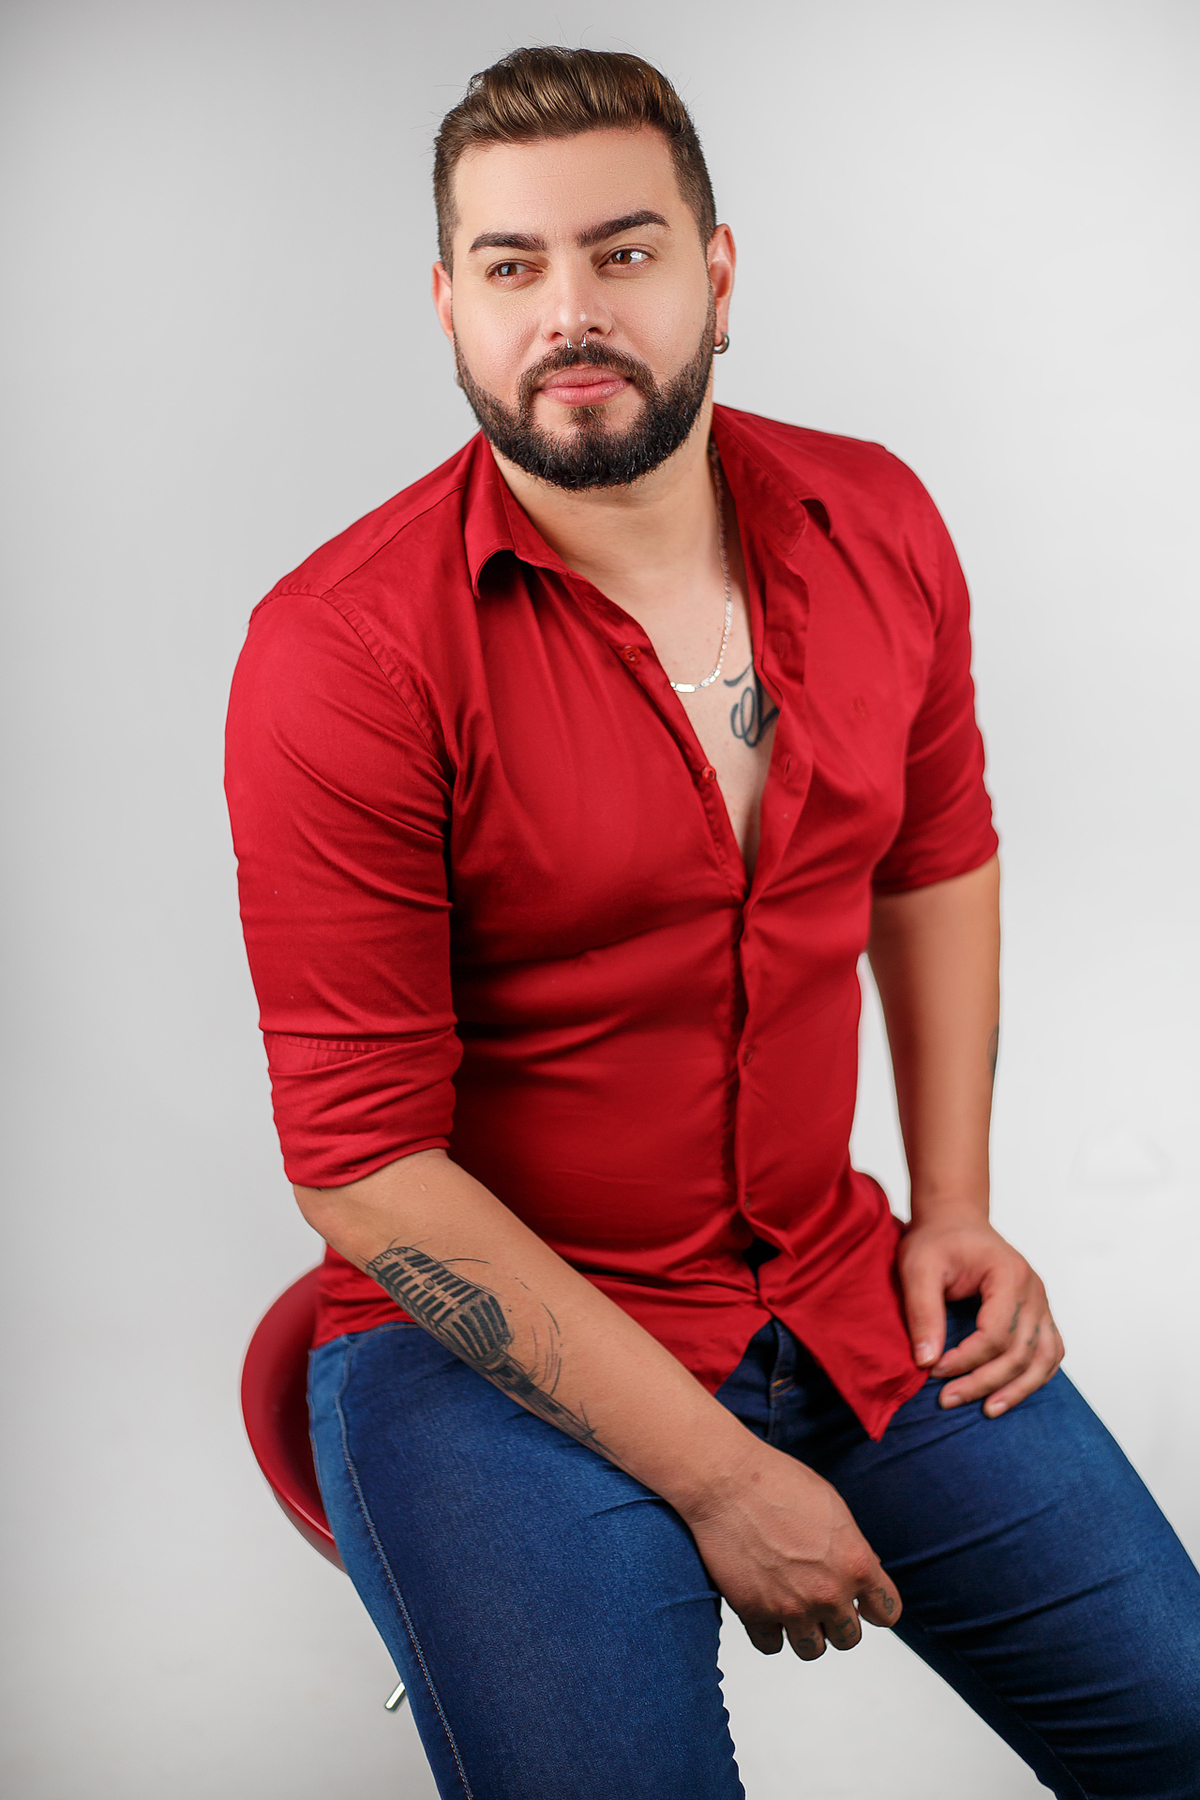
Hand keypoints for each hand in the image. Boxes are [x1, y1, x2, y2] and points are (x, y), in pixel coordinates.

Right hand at [684, 1440, 901, 1659]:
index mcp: (855, 1563)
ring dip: (805, 1631)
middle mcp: (828, 1592)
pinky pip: (771, 1646)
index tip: (861, 1603)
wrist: (726, 1480)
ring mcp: (792, 1607)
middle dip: (836, 1620)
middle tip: (818, 1597)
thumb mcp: (833, 1508)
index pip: (886, 1612)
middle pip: (849, 1638)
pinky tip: (765, 1605)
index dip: (873, 1607)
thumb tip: (865, 1574)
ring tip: (792, 1604)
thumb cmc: (777, 1481)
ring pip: (813, 1649)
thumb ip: (853, 1548)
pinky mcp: (755, 1613)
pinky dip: (769, 1631)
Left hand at [898, 1212, 1063, 1416]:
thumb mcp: (918, 1267)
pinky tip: (1011, 1393)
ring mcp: (1041, 1303)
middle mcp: (1034, 1290)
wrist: (955, 1220)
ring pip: (1043, 1358)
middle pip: (1020, 1351)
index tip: (933, 1370)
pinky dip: (1036, 1376)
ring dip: (1018, 1389)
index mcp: (1009, 1273)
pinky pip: (1050, 1351)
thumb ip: (923, 1311)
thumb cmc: (937, 1240)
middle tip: (947, 1400)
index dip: (966, 1359)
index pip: (996, 1333)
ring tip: (988, 1410)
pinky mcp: (1039, 1313)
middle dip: (984, 1381)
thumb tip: (926, 1361)